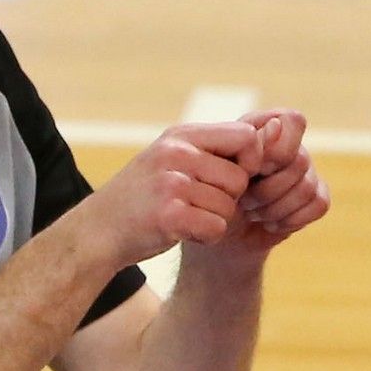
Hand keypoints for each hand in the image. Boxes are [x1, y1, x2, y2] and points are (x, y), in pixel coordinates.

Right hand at [93, 122, 262, 267]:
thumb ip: (214, 147)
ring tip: (183, 215)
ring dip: (213, 219)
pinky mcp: (169, 215)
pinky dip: (205, 236)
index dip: (249, 161)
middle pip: (240, 179)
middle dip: (227, 198)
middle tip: (195, 202)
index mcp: (180, 135)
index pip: (246, 137)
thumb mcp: (172, 158)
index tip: (228, 177)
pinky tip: (181, 231)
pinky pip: (216, 228)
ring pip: (229, 207)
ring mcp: (170, 184)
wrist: (99, 229)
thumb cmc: (145, 194)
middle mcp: (175, 154)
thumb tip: (271, 133)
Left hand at [209, 109, 330, 254]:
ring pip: (308, 187)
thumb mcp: (221, 166)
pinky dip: (291, 219)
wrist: (216, 229)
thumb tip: (276, 124)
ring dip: (275, 208)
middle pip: (300, 161)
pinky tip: (270, 223)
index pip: (293, 120)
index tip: (251, 170)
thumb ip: (248, 144)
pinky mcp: (315, 196)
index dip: (276, 149)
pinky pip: (319, 204)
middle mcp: (290, 145)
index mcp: (264, 127)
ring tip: (252, 213)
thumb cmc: (212, 191)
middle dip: (267, 189)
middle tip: (243, 201)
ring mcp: (305, 171)